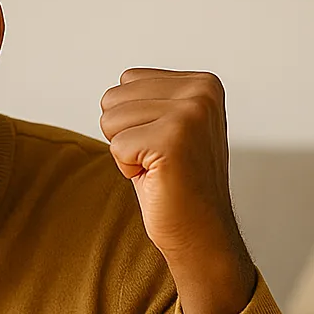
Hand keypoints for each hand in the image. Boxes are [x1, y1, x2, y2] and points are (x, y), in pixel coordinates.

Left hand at [99, 68, 256, 313]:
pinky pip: (116, 147)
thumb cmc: (179, 183)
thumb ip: (154, 97)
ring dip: (127, 152)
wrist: (201, 232)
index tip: (164, 144)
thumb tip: (121, 83)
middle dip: (126, 135)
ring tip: (159, 168)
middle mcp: (201, 92)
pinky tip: (158, 179)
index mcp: (203, 83)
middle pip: (113, 97)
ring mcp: (189, 114)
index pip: (127, 80)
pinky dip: (129, 170)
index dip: (134, 120)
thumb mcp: (171, 125)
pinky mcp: (172, 140)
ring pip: (110, 120)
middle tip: (159, 160)